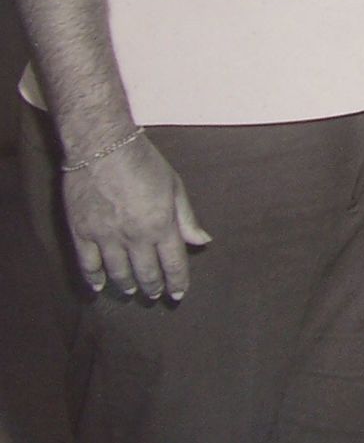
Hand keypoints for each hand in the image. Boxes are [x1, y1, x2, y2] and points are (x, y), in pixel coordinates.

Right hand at [63, 135, 210, 299]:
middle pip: (146, 272)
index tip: (179, 293)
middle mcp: (134, 236)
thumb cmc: (144, 162)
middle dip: (153, 287)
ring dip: (128, 284)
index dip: (177, 281)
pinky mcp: (81, 232)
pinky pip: (87, 264)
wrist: (102, 147)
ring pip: (118, 272)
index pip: (173, 264)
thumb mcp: (174, 186)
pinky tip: (100, 286)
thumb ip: (187, 218)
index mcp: (161, 225)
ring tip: (133, 291)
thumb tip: (203, 241)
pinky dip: (94, 278)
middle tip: (155, 295)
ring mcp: (106, 236)